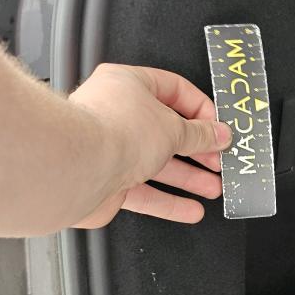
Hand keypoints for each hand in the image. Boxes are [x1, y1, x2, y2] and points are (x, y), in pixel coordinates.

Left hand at [69, 63, 230, 226]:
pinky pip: (143, 192)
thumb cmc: (114, 132)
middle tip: (218, 160)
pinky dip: (168, 201)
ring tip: (212, 187)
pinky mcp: (107, 181)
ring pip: (156, 163)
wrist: (76, 168)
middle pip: (166, 130)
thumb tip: (218, 134)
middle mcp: (117, 114)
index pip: (174, 90)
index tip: (218, 128)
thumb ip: (200, 134)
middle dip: (197, 149)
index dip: (200, 110)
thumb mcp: (173, 128)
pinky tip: (189, 209)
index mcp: (129, 85)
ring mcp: (110, 149)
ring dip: (187, 177)